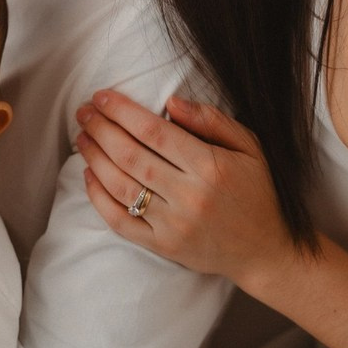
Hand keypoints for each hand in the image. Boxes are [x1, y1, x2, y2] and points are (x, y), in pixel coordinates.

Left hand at [74, 90, 294, 287]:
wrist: (265, 249)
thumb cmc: (256, 192)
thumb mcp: (249, 147)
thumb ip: (211, 121)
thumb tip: (170, 101)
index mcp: (210, 167)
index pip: (154, 132)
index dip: (122, 112)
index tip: (102, 97)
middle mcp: (189, 196)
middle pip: (131, 156)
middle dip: (101, 130)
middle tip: (83, 112)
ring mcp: (173, 225)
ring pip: (121, 186)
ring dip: (94, 159)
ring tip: (82, 137)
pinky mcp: (163, 246)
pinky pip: (121, 222)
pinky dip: (99, 198)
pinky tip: (89, 175)